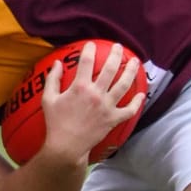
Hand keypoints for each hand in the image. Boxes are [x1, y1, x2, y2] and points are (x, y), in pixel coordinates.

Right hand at [38, 42, 141, 162]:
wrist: (66, 146)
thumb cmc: (56, 122)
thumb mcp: (48, 99)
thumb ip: (53, 79)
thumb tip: (57, 63)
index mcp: (80, 87)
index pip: (86, 62)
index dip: (89, 50)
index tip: (91, 44)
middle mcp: (96, 94)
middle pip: (110, 69)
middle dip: (116, 55)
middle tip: (119, 47)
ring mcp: (107, 107)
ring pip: (124, 85)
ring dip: (131, 72)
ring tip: (135, 62)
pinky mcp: (113, 119)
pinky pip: (129, 110)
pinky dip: (137, 102)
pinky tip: (142, 94)